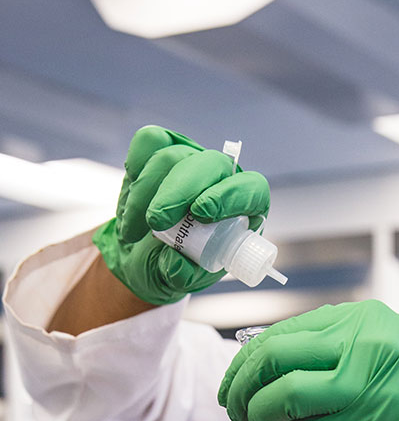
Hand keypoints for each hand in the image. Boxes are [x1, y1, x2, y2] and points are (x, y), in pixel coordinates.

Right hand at [92, 126, 269, 304]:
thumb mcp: (179, 279)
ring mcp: (191, 160)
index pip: (250, 188)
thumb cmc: (175, 265)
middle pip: (209, 165)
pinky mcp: (162, 149)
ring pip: (173, 156)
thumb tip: (177, 264)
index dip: (228, 196)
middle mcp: (220, 178)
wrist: (144, 256)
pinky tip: (127, 198)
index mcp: (242, 209)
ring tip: (131, 231)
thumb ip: (180, 274)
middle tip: (155, 222)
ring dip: (145, 194)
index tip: (200, 213)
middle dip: (178, 192)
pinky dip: (135, 166)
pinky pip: (149, 141)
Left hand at [218, 301, 398, 420]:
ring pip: (282, 394)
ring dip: (258, 413)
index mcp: (359, 320)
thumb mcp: (380, 347)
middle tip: (233, 404)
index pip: (281, 333)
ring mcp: (359, 384)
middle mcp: (357, 344)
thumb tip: (270, 363)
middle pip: (272, 358)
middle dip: (241, 385)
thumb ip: (329, 348)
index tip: (235, 379)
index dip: (246, 360)